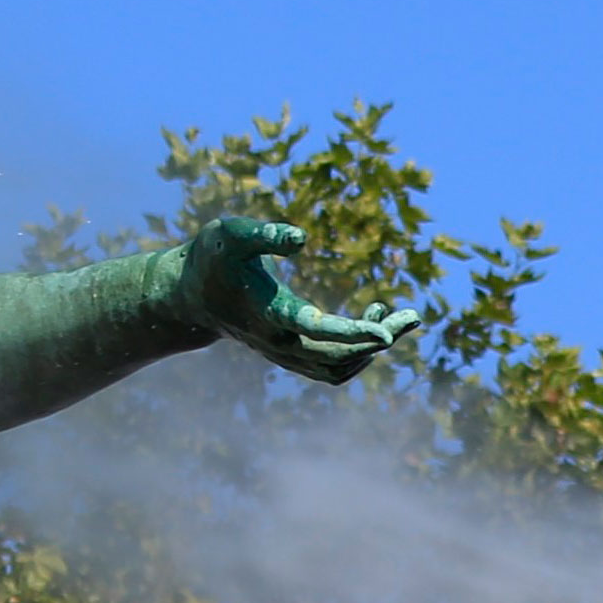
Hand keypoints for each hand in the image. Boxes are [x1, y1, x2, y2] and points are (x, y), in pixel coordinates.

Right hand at [174, 214, 421, 385]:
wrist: (191, 295)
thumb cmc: (212, 257)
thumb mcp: (230, 234)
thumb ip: (264, 234)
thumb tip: (301, 237)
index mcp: (269, 313)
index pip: (315, 330)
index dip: (351, 333)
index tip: (386, 332)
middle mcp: (279, 342)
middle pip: (337, 357)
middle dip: (378, 339)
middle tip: (411, 315)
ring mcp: (285, 354)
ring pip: (338, 369)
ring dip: (371, 349)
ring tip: (393, 315)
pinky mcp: (291, 356)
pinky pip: (332, 368)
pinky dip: (357, 353)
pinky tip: (372, 322)